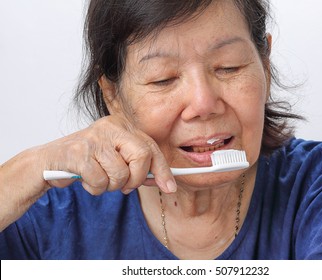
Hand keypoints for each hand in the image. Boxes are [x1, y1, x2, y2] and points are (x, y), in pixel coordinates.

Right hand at [42, 115, 176, 194]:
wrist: (49, 162)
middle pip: (142, 156)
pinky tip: (85, 179)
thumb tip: (166, 182)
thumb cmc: (87, 161)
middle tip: (125, 187)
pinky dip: (95, 188)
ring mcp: (94, 138)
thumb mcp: (116, 159)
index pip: (151, 147)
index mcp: (122, 125)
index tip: (170, 187)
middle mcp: (110, 126)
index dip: (162, 169)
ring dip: (111, 186)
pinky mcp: (79, 153)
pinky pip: (100, 182)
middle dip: (136, 179)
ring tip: (99, 179)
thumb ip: (139, 167)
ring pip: (120, 174)